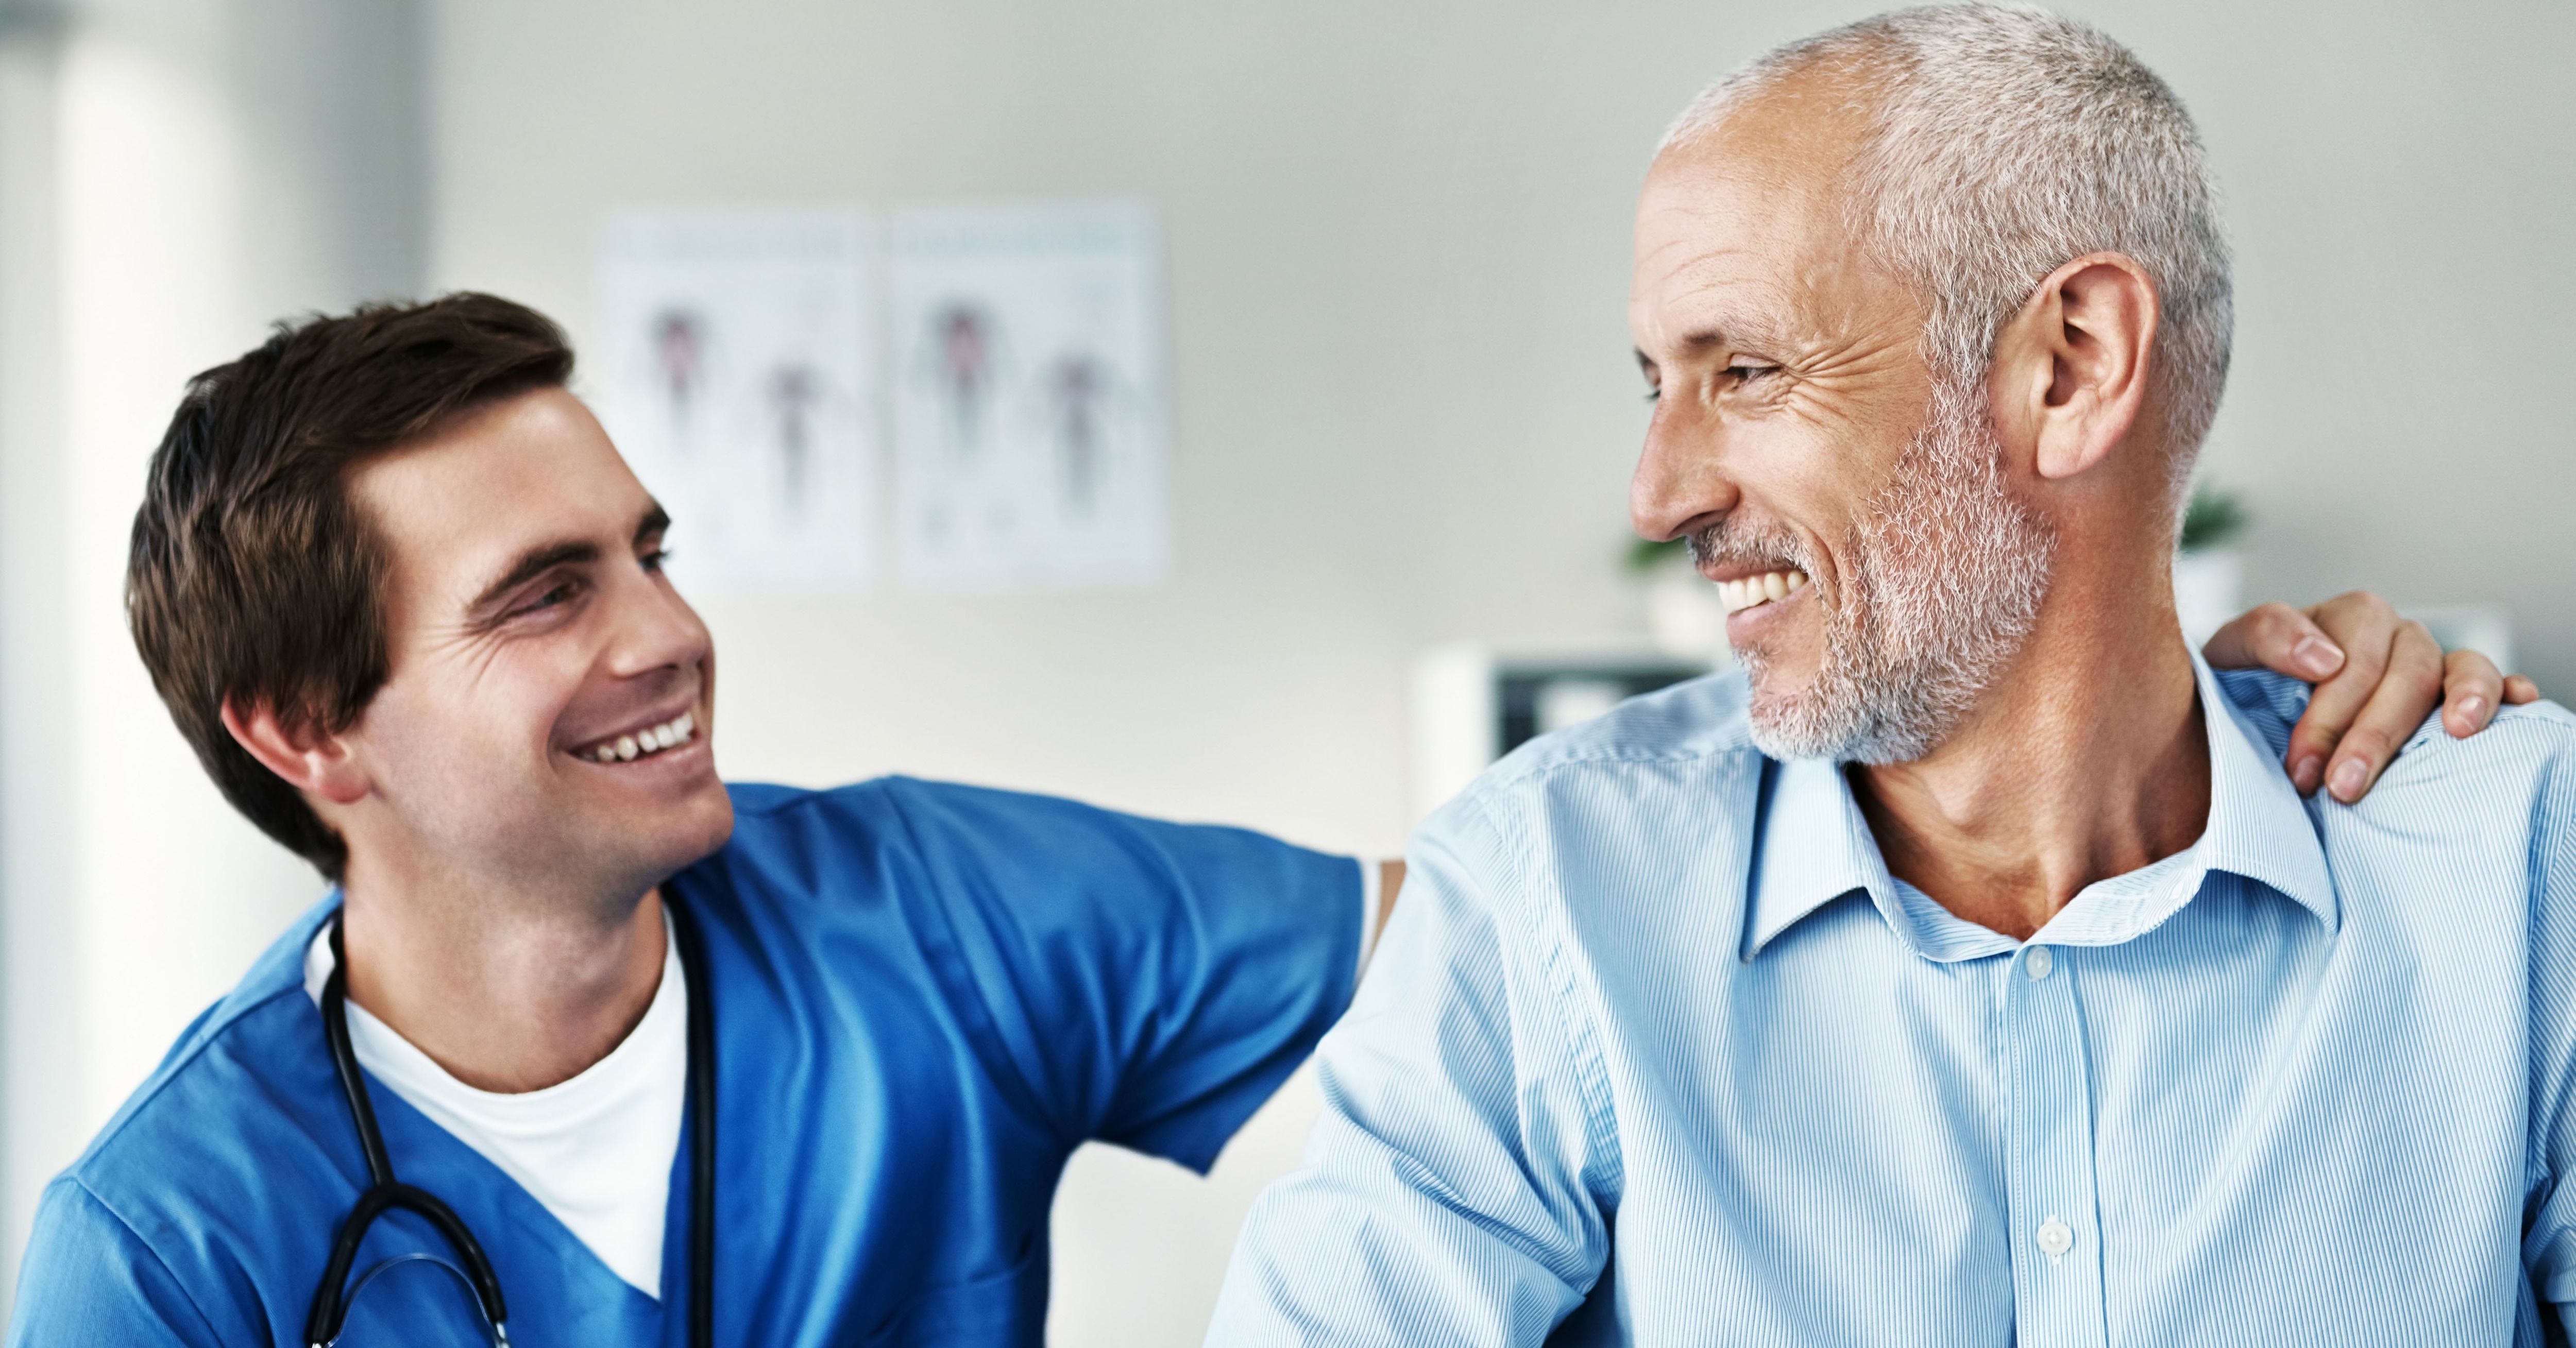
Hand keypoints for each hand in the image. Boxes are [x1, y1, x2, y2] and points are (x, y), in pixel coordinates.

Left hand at [2204, 592, 2539, 803]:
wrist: (2259, 705)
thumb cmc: (2247, 685)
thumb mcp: (2231, 655)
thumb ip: (2264, 639)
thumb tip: (2322, 659)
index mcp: (2340, 620)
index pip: (2347, 656)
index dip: (2327, 715)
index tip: (2302, 769)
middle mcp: (2392, 635)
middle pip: (2403, 671)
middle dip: (2374, 733)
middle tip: (2342, 789)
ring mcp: (2429, 660)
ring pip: (2459, 666)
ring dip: (2463, 697)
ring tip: (2458, 731)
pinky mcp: (2457, 690)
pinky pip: (2497, 680)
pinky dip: (2509, 691)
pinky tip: (2521, 705)